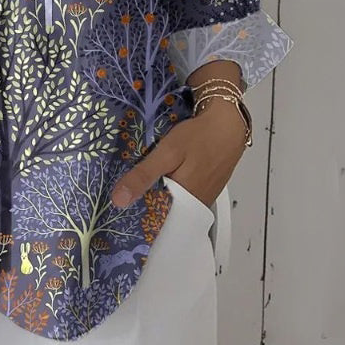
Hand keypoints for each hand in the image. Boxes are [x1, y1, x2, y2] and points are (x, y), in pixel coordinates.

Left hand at [111, 97, 247, 208]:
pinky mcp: (206, 186)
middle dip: (144, 203)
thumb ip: (144, 176)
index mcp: (184, 203)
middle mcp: (195, 205)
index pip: (154, 220)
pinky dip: (170, 186)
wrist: (228, 124)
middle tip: (121, 194)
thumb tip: (119, 200)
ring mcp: (202, 196)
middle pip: (164, 211)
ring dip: (156, 194)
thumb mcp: (167, 153)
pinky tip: (159, 175)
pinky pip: (183, 193)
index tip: (116, 209)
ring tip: (133, 185)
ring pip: (173, 201)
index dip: (135, 215)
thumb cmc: (198, 137)